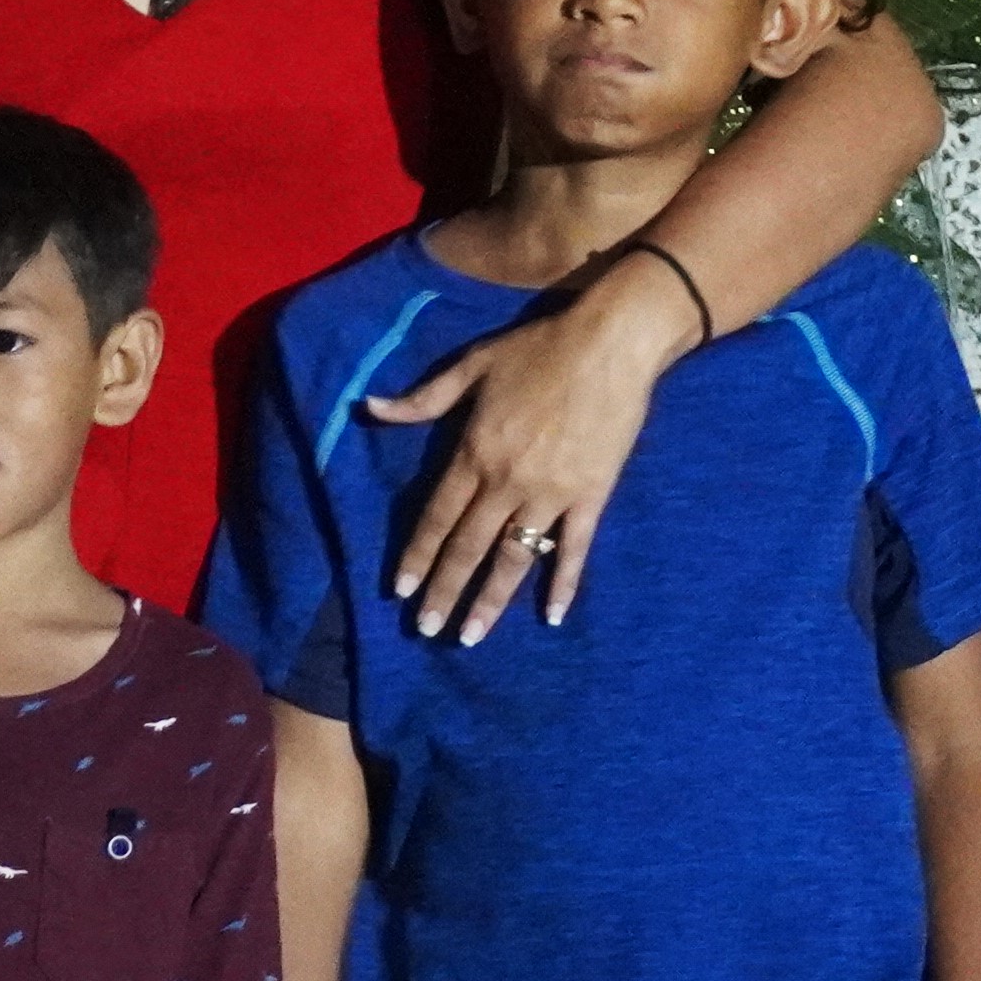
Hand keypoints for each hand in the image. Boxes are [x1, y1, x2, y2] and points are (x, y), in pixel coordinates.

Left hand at [367, 244, 692, 640]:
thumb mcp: (471, 366)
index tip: (401, 592)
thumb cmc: (538, 349)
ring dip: (491, 601)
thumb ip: (422, 398)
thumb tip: (369, 408)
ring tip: (471, 637)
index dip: (417, 557)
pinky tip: (553, 617)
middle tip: (426, 629)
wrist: (610, 344)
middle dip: (444, 591)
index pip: (436, 518)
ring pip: (514, 558)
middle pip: (468, 548)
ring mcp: (551, 494)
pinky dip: (564, 584)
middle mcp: (506, 482)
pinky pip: (574, 549)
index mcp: (474, 453)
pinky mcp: (591, 496)